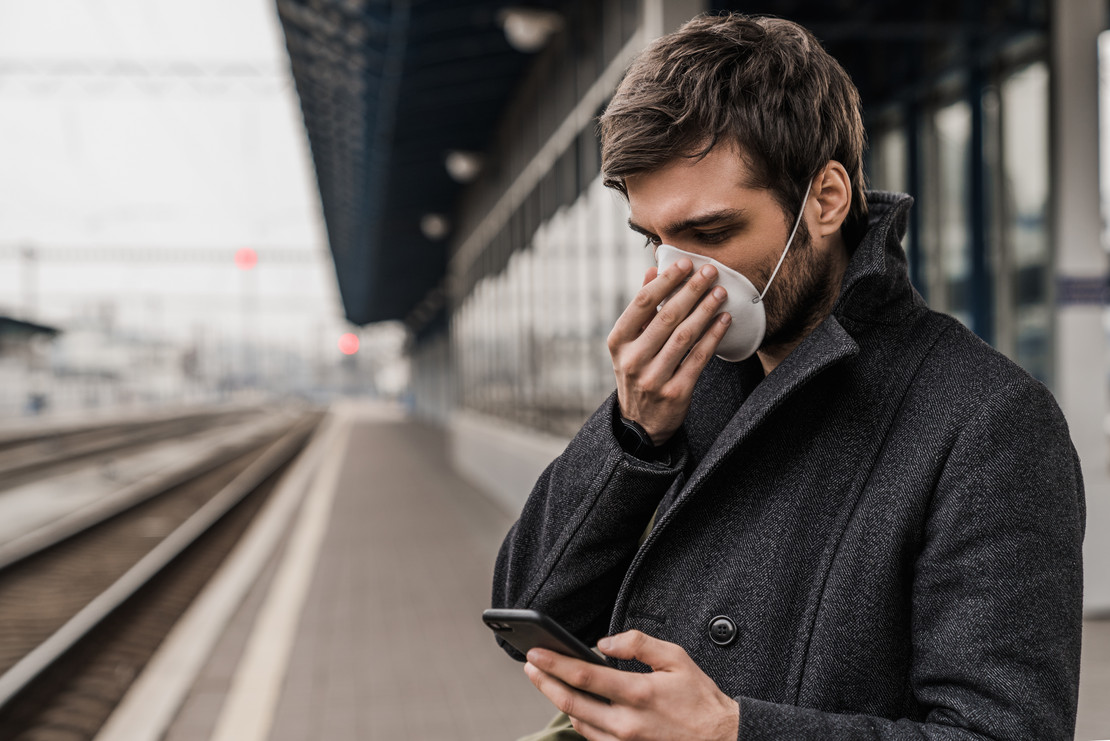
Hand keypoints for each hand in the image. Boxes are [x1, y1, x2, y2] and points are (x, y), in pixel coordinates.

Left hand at [524, 630, 739, 740]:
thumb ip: (639, 644)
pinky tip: (575, 704)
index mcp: (639, 694)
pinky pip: (592, 737)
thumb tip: (605, 642)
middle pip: (570, 703)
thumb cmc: (700, 699)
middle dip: (545, 682)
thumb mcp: (677, 658)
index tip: (535, 652)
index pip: (584, 677)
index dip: (555, 663)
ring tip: (548, 680)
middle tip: (530, 665)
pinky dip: (579, 719)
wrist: (722, 740)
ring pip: (578, 722)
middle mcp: (627, 723)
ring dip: (558, 701)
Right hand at [607, 259, 730, 444]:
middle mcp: (632, 360)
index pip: (642, 303)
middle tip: (710, 272)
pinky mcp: (676, 393)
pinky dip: (713, 336)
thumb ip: (641, 308)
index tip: (686, 263)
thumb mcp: (629, 342)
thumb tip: (652, 271)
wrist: (641, 422)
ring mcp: (653, 378)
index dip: (666, 281)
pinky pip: (699, 358)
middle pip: (667, 317)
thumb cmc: (638, 371)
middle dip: (692, 291)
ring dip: (706, 310)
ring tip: (720, 293)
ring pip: (685, 336)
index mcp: (618, 342)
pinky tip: (724, 320)